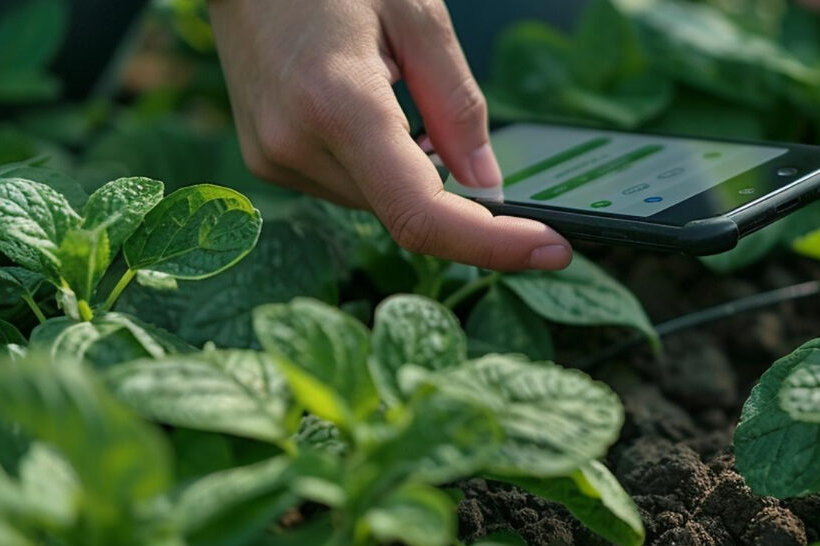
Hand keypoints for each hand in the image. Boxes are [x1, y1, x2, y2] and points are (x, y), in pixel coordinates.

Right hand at [206, 0, 572, 270]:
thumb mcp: (417, 14)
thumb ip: (457, 104)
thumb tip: (489, 185)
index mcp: (336, 103)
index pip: (422, 213)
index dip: (492, 245)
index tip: (552, 249)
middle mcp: (295, 144)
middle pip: (405, 211)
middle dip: (456, 196)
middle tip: (470, 141)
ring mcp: (273, 158)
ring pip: (379, 203)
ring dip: (413, 176)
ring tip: (398, 92)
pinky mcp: (266, 160)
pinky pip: (348, 185)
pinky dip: (380, 166)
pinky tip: (373, 109)